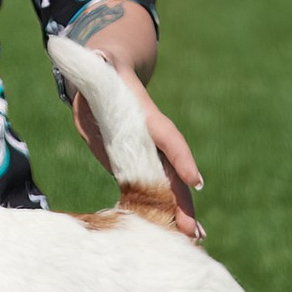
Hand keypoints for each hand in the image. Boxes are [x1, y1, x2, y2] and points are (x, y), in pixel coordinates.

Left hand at [66, 1, 203, 236]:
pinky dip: (169, 211)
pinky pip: (158, 191)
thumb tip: (97, 53)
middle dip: (182, 199)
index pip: (166, 136)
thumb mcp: (96, 68)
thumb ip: (97, 66)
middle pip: (172, 170)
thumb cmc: (100, 73)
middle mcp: (153, 138)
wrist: (106, 79)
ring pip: (171, 185)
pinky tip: (178, 234)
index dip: (180, 157)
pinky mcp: (140, 166)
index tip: (195, 180)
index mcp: (144, 115)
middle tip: (193, 230)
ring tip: (194, 239)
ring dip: (182, 211)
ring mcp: (151, 154)